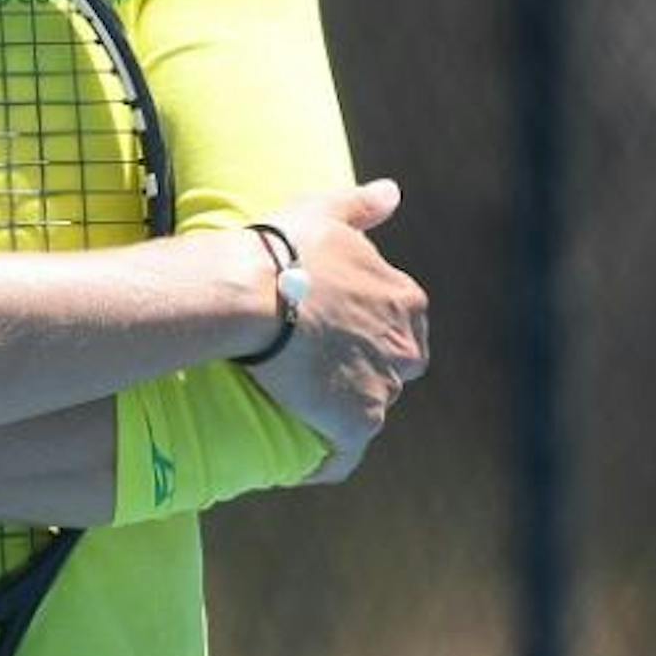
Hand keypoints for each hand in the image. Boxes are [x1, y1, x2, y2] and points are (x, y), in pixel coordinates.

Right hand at [241, 179, 431, 483]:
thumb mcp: (326, 214)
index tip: (333, 330)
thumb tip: (391, 192)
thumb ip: (362, 206)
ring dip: (342, 408)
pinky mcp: (355, 423)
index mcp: (406, 302)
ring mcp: (382, 388)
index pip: (400, 326)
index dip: (367, 329)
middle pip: (390, 369)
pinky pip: (344, 455)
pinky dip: (326, 460)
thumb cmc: (284, 249)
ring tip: (301, 406)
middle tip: (313, 366)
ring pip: (367, 408)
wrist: (249, 293)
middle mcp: (405, 348)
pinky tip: (305, 462)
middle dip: (361, 370)